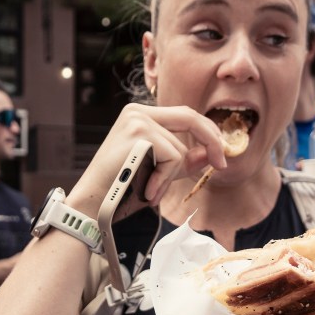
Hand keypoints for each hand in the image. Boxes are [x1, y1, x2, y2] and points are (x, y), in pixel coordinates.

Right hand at [69, 103, 228, 212]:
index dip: (208, 132)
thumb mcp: (159, 170)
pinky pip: (173, 159)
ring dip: (172, 177)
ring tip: (152, 191)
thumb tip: (211, 153)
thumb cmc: (122, 188)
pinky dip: (165, 180)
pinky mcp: (139, 135)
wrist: (93, 203)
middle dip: (211, 141)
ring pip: (180, 149)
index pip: (185, 115)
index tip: (220, 153)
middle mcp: (138, 112)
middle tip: (221, 165)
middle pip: (190, 118)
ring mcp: (137, 121)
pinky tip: (147, 190)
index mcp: (140, 115)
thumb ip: (183, 160)